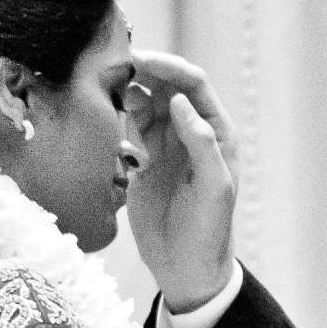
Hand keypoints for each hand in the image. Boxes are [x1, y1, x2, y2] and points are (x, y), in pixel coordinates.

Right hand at [124, 51, 238, 310]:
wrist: (184, 267)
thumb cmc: (208, 230)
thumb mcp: (213, 188)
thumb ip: (200, 142)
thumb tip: (178, 101)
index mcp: (216, 133)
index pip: (194, 85)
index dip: (170, 68)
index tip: (142, 60)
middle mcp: (191, 132)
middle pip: (168, 86)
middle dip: (147, 69)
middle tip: (119, 61)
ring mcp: (167, 144)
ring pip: (148, 101)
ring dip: (132, 87)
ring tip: (112, 81)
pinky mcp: (144, 159)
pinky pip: (132, 124)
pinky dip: (122, 111)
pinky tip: (111, 105)